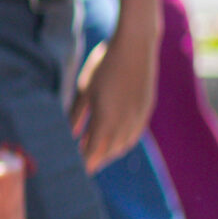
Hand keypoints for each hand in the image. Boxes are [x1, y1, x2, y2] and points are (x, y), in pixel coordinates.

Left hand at [72, 23, 157, 172]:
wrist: (136, 47)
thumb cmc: (104, 65)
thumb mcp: (85, 89)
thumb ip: (77, 115)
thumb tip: (71, 135)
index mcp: (106, 120)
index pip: (93, 152)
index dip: (84, 163)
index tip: (74, 171)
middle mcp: (125, 124)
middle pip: (108, 152)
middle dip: (94, 160)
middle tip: (80, 165)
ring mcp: (138, 118)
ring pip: (122, 146)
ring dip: (108, 153)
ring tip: (94, 154)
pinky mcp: (146, 111)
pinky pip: (133, 135)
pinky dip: (121, 143)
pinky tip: (113, 140)